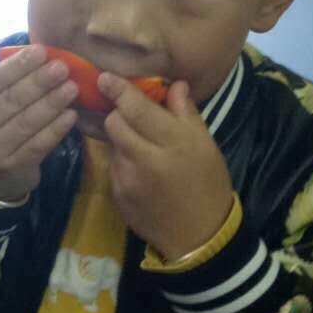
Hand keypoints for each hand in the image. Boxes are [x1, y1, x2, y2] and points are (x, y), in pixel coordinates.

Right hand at [0, 44, 77, 203]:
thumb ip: (9, 85)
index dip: (18, 65)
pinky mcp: (13, 167)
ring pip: (27, 122)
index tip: (41, 51)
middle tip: (63, 67)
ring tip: (72, 88)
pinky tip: (71, 115)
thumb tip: (42, 55)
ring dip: (52, 102)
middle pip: (12, 100)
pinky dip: (57, 128)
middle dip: (40, 81)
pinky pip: (39, 144)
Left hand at [97, 74, 234, 260]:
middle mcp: (146, 158)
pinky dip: (122, 161)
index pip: (136, 108)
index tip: (104, 77)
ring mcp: (128, 178)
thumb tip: (174, 84)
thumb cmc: (208, 185)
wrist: (199, 236)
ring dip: (121, 139)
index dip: (118, 90)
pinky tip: (140, 171)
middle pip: (114, 122)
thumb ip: (186, 113)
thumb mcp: (206, 145)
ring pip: (112, 143)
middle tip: (132, 117)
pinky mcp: (118, 194)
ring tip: (142, 147)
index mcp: (174, 142)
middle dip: (119, 114)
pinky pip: (113, 166)